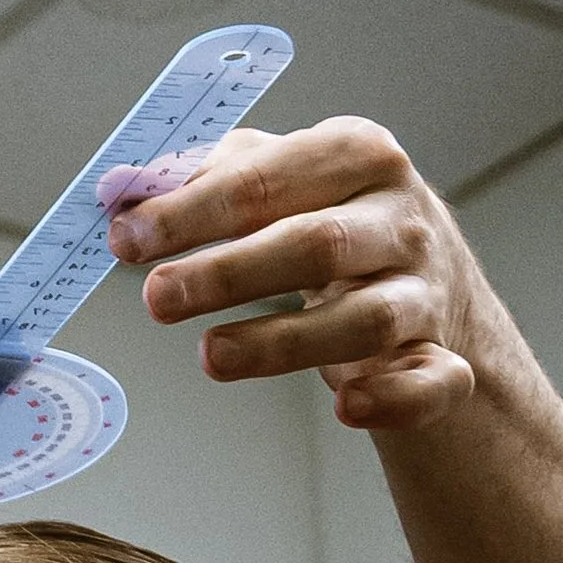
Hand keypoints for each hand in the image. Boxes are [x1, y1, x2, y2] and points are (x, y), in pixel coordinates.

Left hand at [101, 117, 482, 431]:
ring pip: (366, 319)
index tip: (129, 239)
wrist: (433, 282)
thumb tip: (116, 189)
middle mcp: (400, 220)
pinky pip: (431, 383)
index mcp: (358, 155)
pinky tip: (347, 407)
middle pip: (317, 243)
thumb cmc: (333, 221)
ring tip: (211, 356)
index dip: (194, 210)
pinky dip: (394, 398)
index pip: (269, 177)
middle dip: (230, 272)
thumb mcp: (278, 182)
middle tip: (157, 298)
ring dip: (286, 341)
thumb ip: (198, 181)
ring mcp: (426, 292)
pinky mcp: (445, 360)